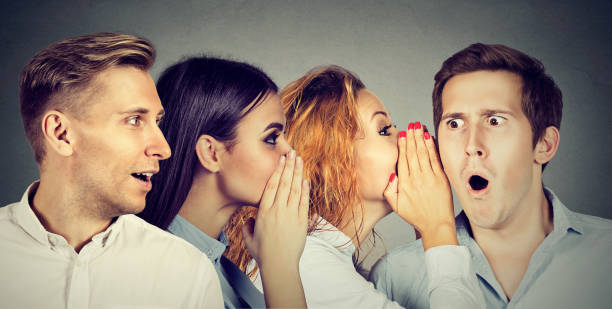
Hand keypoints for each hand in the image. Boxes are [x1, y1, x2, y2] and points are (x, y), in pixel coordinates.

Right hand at [241, 149, 309, 269]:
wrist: (279, 266)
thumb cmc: (263, 254)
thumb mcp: (248, 239)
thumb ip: (247, 226)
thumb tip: (250, 219)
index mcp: (263, 211)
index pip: (271, 185)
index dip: (277, 170)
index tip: (280, 160)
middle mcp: (278, 210)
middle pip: (284, 183)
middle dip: (288, 166)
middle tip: (292, 153)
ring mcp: (291, 215)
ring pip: (295, 189)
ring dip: (297, 173)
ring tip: (300, 160)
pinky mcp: (301, 222)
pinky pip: (304, 202)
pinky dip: (304, 190)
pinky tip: (305, 180)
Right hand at [384, 122, 457, 249]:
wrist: (436, 225)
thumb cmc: (415, 216)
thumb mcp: (396, 206)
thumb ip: (389, 190)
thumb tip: (391, 175)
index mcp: (404, 184)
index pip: (403, 159)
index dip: (403, 144)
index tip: (403, 133)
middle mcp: (416, 178)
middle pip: (413, 153)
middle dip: (412, 136)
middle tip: (411, 124)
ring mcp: (429, 178)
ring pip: (423, 153)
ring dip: (421, 138)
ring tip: (419, 126)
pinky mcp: (441, 179)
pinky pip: (435, 159)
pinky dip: (432, 147)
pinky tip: (430, 138)